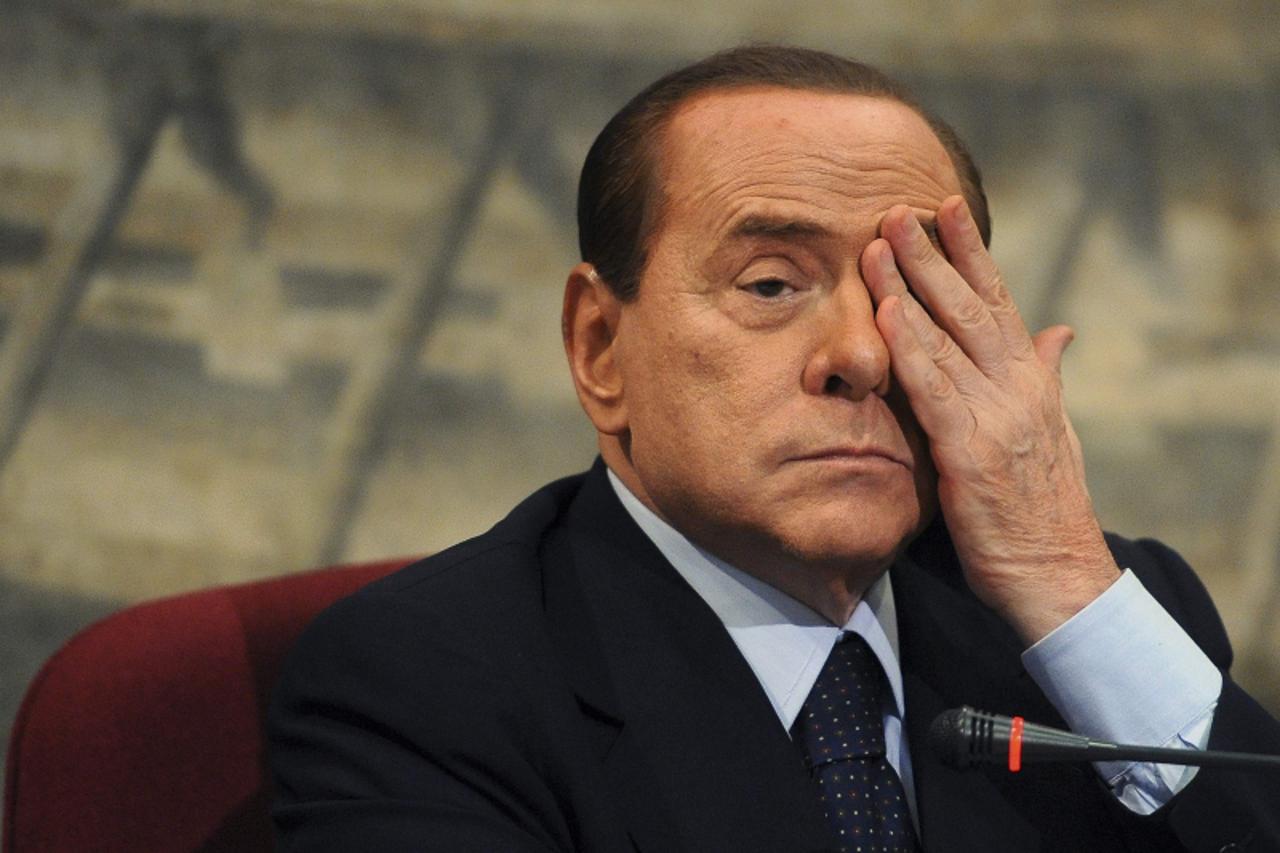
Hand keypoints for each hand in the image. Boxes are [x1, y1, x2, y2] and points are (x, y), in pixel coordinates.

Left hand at [863, 196, 1119, 644]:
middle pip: (969, 306)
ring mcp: (995, 415)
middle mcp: (1016, 386)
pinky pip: (933, 389)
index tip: (947, 207)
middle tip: (899, 208)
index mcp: (1031, 379)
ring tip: (881, 243)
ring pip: (947, 337)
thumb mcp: (1052, 429)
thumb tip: (1057, 329)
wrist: (1060, 573)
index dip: (971, 253)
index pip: (998, 301)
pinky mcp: (971, 451)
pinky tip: (886, 315)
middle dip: (933, 254)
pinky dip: (909, 348)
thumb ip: (1046, 374)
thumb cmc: (1044, 504)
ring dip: (910, 287)